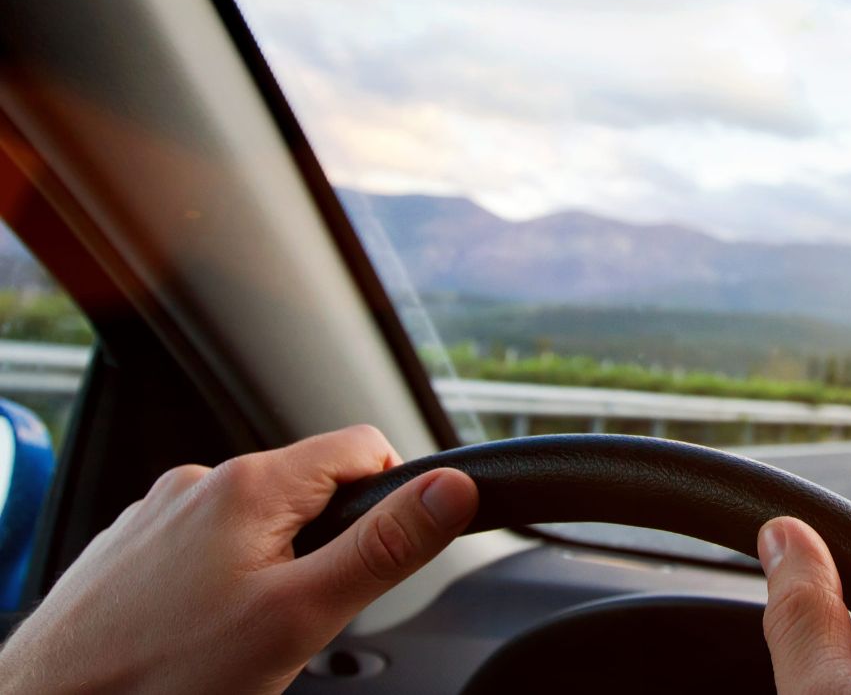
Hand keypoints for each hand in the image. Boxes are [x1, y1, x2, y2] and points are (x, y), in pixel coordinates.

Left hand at [0, 425, 477, 694]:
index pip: (364, 448)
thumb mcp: (300, 616)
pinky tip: (197, 636)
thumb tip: (454, 488)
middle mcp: (199, 483)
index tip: (378, 560)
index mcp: (250, 484)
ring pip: (255, 525)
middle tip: (301, 620)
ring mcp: (156, 516)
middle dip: (326, 548)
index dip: (392, 500)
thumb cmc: (164, 677)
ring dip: (272, 568)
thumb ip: (384, 548)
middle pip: (310, 490)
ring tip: (242, 638)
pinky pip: (203, 550)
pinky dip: (218, 584)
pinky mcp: (128, 552)